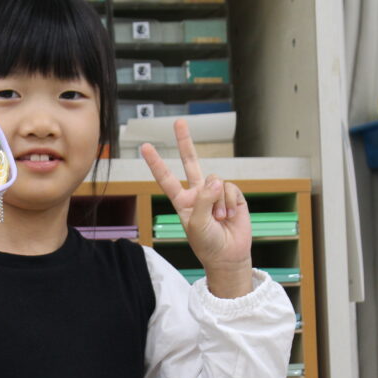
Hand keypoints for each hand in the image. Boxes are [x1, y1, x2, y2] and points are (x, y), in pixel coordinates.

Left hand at [140, 119, 251, 273]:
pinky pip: (231, 188)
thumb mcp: (196, 223)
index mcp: (182, 201)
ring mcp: (215, 193)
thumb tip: (216, 179)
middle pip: (190, 162)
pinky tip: (230, 216)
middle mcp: (197, 193)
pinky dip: (230, 202)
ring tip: (219, 219)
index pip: (166, 178)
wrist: (228, 256)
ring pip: (215, 181)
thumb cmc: (207, 243)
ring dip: (218, 202)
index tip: (144, 147)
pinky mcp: (233, 196)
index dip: (156, 163)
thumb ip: (203, 199)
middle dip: (185, 142)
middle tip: (179, 122)